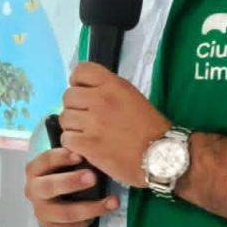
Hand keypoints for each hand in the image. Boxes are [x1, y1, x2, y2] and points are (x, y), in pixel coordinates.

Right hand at [24, 148, 117, 226]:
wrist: (53, 213)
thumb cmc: (62, 180)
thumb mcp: (62, 167)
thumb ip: (73, 160)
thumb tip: (95, 151)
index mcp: (35, 171)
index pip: (45, 160)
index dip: (61, 157)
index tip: (80, 156)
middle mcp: (34, 191)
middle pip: (49, 186)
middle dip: (71, 182)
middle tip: (92, 177)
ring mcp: (41, 213)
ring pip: (65, 213)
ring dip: (91, 207)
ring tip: (113, 202)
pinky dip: (88, 221)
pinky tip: (102, 215)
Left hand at [59, 62, 169, 187]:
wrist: (161, 155)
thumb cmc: (150, 127)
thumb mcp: (132, 96)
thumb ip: (108, 90)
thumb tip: (86, 91)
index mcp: (113, 85)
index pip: (81, 71)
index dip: (78, 82)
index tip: (84, 92)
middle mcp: (100, 100)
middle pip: (68, 96)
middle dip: (75, 107)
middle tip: (86, 118)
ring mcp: (93, 122)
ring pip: (65, 118)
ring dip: (73, 127)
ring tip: (87, 134)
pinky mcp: (88, 144)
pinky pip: (66, 138)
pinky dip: (73, 143)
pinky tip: (86, 146)